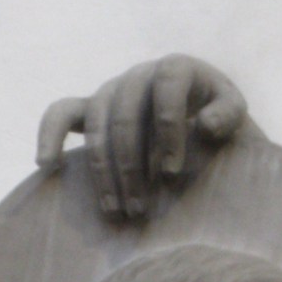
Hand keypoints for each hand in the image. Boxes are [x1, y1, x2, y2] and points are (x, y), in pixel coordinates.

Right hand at [36, 55, 247, 218]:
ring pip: (96, 126)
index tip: (172, 173)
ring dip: (103, 172)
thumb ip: (228, 115)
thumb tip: (205, 125)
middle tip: (141, 211)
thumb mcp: (234, 114)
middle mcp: (139, 75)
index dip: (168, 128)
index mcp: (177, 68)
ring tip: (116, 212)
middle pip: (125, 116)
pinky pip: (61, 113)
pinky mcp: (91, 109)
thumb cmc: (218, 120)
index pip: (166, 87)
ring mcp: (111, 91)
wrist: (199, 116)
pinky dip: (49, 134)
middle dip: (132, 167)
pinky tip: (47, 165)